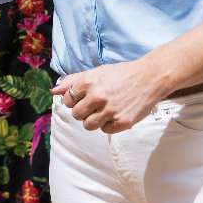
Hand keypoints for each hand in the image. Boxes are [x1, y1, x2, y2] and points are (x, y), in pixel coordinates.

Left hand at [50, 58, 169, 133]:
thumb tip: (53, 91)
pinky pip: (105, 130)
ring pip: (88, 125)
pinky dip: (109, 124)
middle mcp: (97, 97)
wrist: (149, 78)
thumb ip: (72, 81)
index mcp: (87, 82)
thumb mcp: (95, 72)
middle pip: (76, 115)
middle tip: (96, 103)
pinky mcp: (122, 122)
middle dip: (84, 110)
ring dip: (94, 120)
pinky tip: (116, 113)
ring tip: (104, 110)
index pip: (68, 100)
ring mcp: (110, 111)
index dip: (75, 100)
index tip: (85, 97)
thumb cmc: (120, 74)